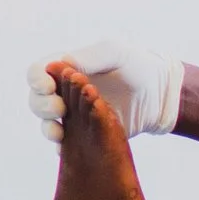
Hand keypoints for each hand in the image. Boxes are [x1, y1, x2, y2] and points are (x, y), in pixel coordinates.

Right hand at [27, 43, 184, 141]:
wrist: (162, 96)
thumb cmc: (138, 66)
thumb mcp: (115, 53)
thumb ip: (88, 57)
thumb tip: (60, 65)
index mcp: (68, 69)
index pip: (38, 72)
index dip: (37, 80)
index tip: (49, 86)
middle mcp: (66, 92)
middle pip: (36, 100)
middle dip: (42, 105)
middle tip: (60, 109)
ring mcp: (75, 115)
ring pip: (46, 123)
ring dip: (47, 127)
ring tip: (60, 132)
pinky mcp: (85, 135)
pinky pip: (65, 145)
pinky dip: (62, 146)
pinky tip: (70, 145)